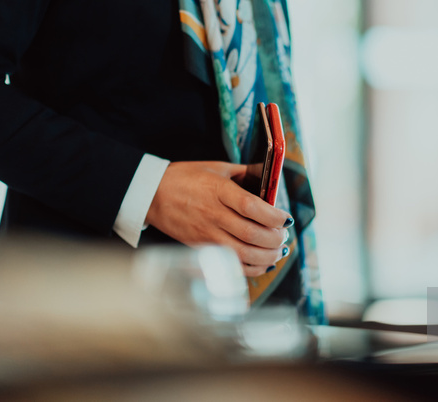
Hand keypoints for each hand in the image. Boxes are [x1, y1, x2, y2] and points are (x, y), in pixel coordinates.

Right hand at [146, 161, 292, 276]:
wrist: (151, 195)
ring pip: (243, 254)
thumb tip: (270, 175)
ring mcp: (206, 235)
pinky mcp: (200, 249)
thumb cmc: (184, 178)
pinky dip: (251, 269)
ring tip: (278, 250)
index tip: (286, 218)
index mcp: (218, 191)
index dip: (274, 216)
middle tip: (284, 235)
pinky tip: (263, 263)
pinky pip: (230, 265)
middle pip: (252, 234)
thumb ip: (245, 172)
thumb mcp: (216, 168)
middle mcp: (213, 215)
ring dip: (268, 256)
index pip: (252, 207)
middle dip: (275, 238)